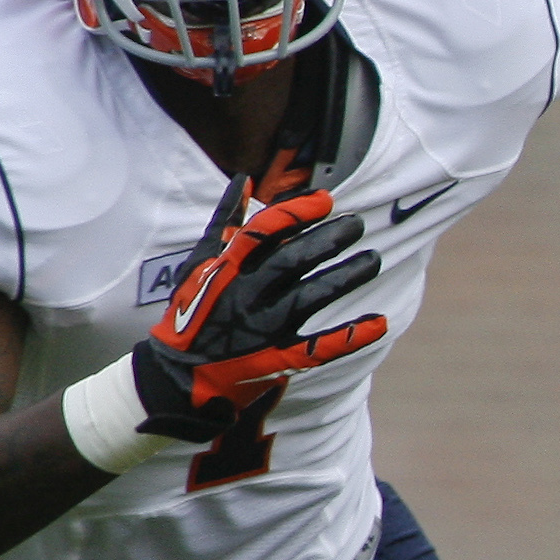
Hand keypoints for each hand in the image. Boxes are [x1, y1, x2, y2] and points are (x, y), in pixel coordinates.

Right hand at [132, 178, 386, 439]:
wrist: (179, 378)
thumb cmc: (192, 314)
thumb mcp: (199, 266)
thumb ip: (224, 224)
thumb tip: (244, 181)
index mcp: (226, 270)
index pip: (263, 233)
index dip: (296, 213)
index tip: (325, 200)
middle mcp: (245, 296)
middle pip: (292, 261)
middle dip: (327, 240)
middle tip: (357, 224)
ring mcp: (263, 328)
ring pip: (310, 297)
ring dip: (345, 278)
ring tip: (372, 260)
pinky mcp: (278, 359)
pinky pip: (319, 347)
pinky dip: (350, 336)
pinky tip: (380, 323)